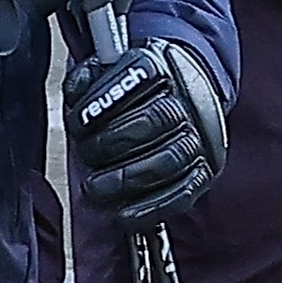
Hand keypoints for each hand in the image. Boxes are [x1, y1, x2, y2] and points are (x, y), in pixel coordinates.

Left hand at [64, 40, 226, 232]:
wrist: (183, 97)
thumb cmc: (136, 91)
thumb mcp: (111, 70)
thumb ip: (90, 77)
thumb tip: (77, 92)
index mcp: (163, 67)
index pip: (139, 77)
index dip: (105, 101)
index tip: (79, 122)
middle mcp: (188, 101)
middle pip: (156, 119)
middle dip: (112, 143)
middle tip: (87, 155)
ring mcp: (200, 139)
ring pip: (169, 160)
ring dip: (126, 178)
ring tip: (96, 187)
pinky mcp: (204, 172)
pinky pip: (183, 194)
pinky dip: (151, 208)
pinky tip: (124, 215)